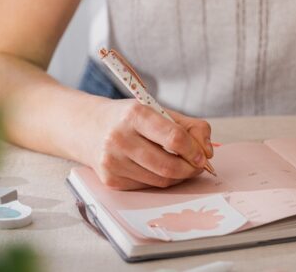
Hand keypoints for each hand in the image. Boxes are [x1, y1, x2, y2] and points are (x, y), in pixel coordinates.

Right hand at [89, 99, 213, 189]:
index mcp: (135, 114)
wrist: (88, 127)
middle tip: (198, 166)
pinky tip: (158, 168)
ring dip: (178, 176)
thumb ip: (190, 127)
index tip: (204, 155)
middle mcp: (120, 138)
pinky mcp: (110, 180)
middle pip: (168, 165)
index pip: (174, 138)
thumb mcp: (159, 111)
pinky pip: (147, 186)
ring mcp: (113, 161)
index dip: (195, 150)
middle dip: (190, 169)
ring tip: (182, 166)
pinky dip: (160, 180)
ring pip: (160, 180)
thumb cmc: (130, 119)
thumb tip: (208, 151)